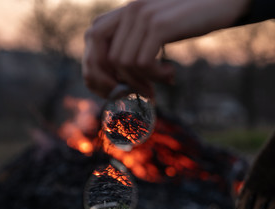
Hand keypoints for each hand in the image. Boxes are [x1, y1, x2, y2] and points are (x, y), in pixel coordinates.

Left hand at [83, 0, 249, 97]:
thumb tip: (116, 79)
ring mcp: (143, 16)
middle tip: (132, 94)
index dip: (96, 66)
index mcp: (124, 11)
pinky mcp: (160, 25)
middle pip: (102, 55)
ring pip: (123, 63)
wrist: (222, 3)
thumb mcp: (154, 30)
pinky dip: (155, 76)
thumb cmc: (188, 21)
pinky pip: (143, 63)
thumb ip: (134, 43)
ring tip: (158, 85)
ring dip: (140, 82)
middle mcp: (129, 11)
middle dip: (112, 82)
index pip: (92, 39)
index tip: (113, 87)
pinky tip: (171, 74)